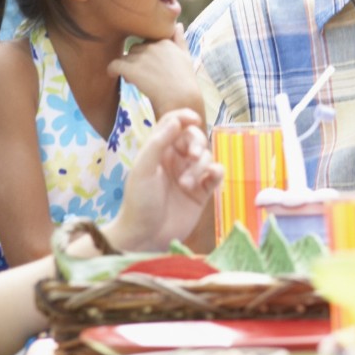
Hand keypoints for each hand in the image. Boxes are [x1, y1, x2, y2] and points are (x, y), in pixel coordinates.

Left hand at [106, 110, 222, 251]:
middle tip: (193, 157)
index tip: (193, 119)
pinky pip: (216, 174)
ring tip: (186, 185)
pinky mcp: (201, 192)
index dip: (185, 117)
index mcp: (159, 150)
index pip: (174, 124)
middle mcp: (175, 160)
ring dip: (200, 166)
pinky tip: (210, 179)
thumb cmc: (138, 202)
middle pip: (194, 138)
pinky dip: (216, 172)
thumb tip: (176, 120)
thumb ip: (158, 143)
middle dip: (197, 143)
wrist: (144, 237)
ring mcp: (190, 175)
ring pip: (207, 156)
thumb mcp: (143, 169)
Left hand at [108, 26, 200, 118]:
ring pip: (126, 57)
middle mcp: (152, 45)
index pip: (147, 41)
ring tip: (134, 80)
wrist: (181, 100)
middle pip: (136, 49)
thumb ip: (179, 39)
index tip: (150, 66)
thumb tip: (178, 25)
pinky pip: (114, 65)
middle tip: (142, 75)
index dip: (147, 54)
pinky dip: (112, 70)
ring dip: (127, 67)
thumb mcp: (186, 56)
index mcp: (165, 40)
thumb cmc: (185, 82)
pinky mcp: (131, 69)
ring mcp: (142, 57)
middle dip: (137, 60)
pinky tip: (114, 76)